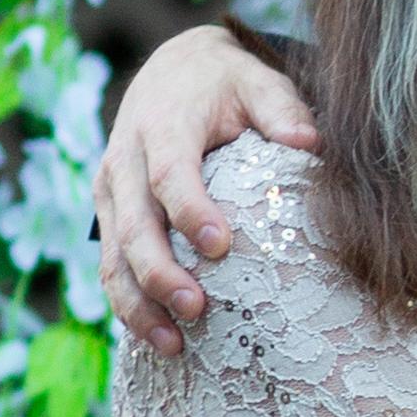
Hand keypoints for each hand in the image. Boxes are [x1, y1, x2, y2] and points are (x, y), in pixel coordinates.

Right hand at [95, 25, 318, 353]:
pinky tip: (160, 338)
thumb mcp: (256, 80)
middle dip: (160, 271)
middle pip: (133, 223)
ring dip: (138, 303)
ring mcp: (111, 191)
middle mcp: (126, 160)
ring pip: (113, 255)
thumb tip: (308, 140)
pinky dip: (129, 305)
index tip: (220, 246)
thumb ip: (281, 108)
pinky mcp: (108, 214)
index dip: (190, 209)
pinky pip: (110, 266)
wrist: (172, 71)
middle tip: (197, 309)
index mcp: (163, 125)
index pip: (170, 171)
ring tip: (173, 345)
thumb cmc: (225, 84)